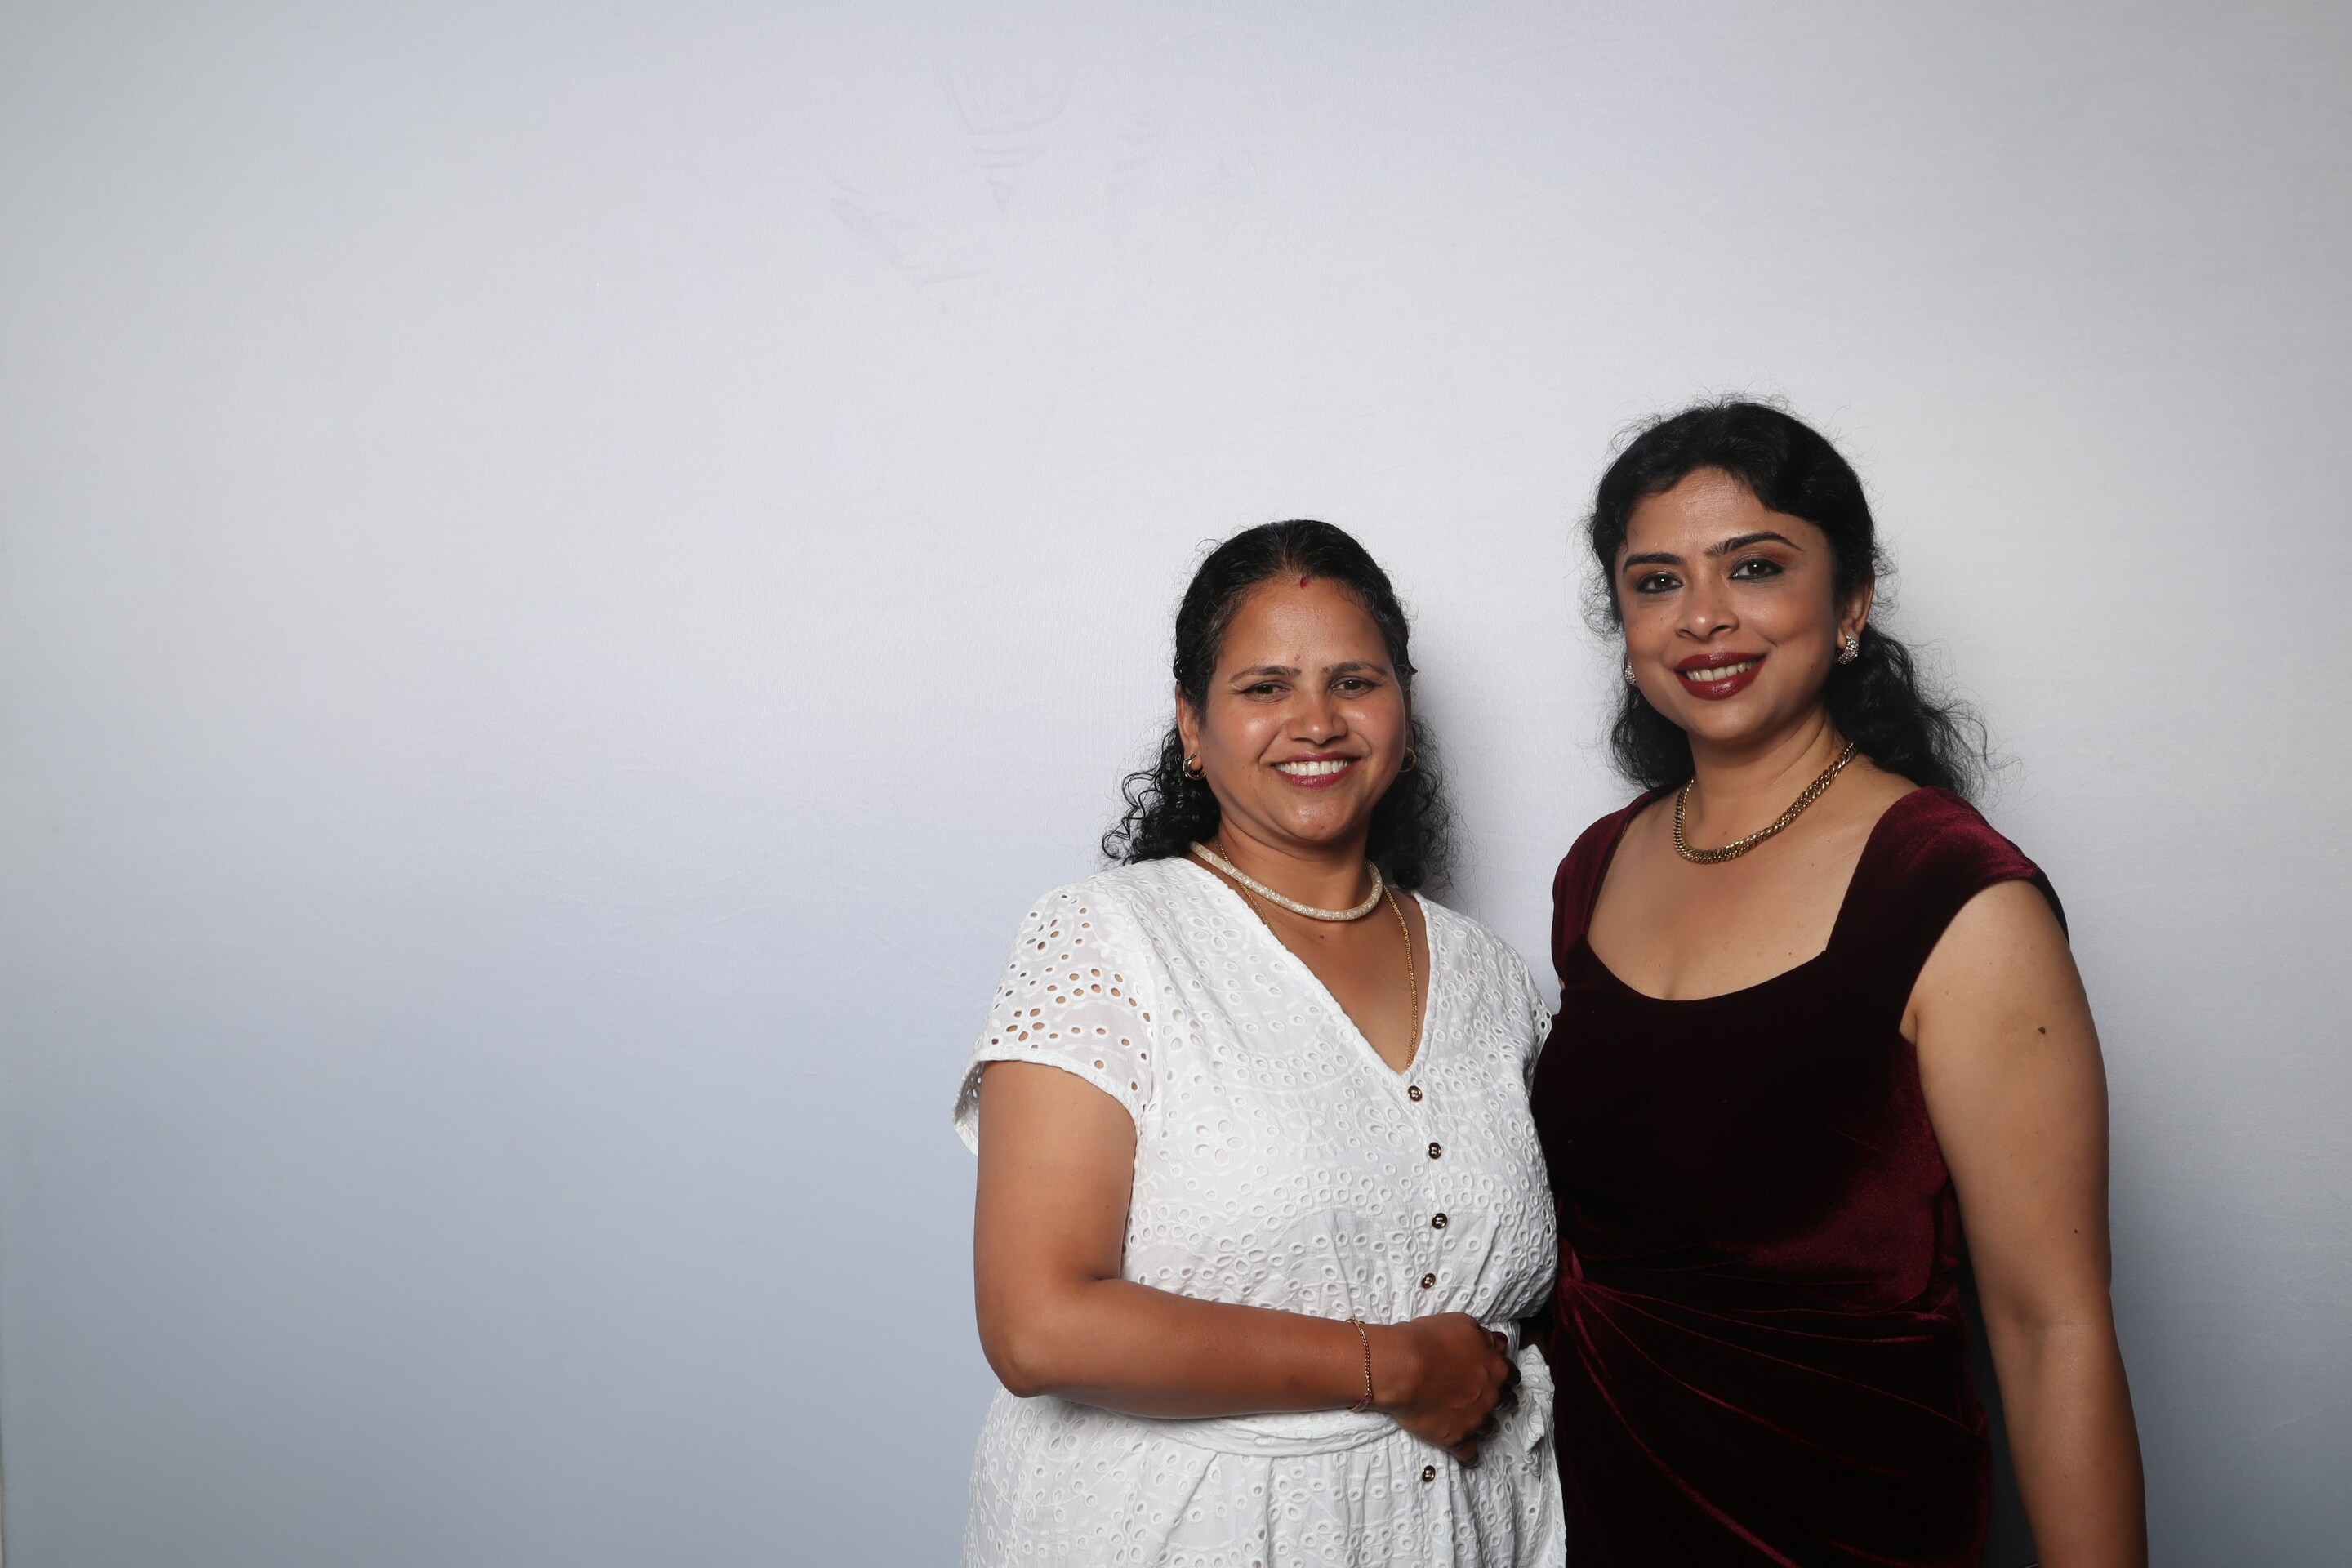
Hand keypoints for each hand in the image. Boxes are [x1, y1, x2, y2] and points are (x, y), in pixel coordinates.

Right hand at [1367, 1315, 1515, 1462]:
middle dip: (1500, 1399)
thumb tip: (1497, 1343)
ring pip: (1490, 1428)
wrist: (1403, 1369)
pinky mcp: (1456, 1439)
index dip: (1505, 1374)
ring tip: (1469, 1421)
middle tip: (1486, 1397)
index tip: (1499, 1376)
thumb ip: (1485, 1337)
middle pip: (1506, 1402)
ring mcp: (1475, 1420)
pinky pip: (1469, 1454)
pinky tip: (1464, 1452)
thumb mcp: (1463, 1324)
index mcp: (1495, 1367)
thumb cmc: (1429, 1341)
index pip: (1511, 1374)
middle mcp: (1491, 1396)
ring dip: (1483, 1424)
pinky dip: (1467, 1453)